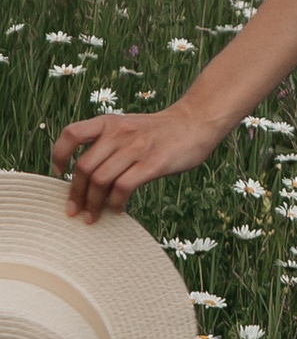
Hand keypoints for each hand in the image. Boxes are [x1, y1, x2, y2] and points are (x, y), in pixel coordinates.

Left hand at [52, 101, 220, 226]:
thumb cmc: (159, 132)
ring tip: (94, 216)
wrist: (196, 123)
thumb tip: (85, 176)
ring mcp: (137, 147)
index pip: (72, 133)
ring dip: (93, 204)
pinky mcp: (153, 163)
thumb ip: (107, 143)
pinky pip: (123, 187)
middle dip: (76, 194)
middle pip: (84, 167)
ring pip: (100, 180)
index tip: (59, 172)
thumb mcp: (128, 126)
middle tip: (75, 211)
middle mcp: (120, 132)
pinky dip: (115, 203)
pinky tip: (117, 209)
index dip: (59, 154)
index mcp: (110, 122)